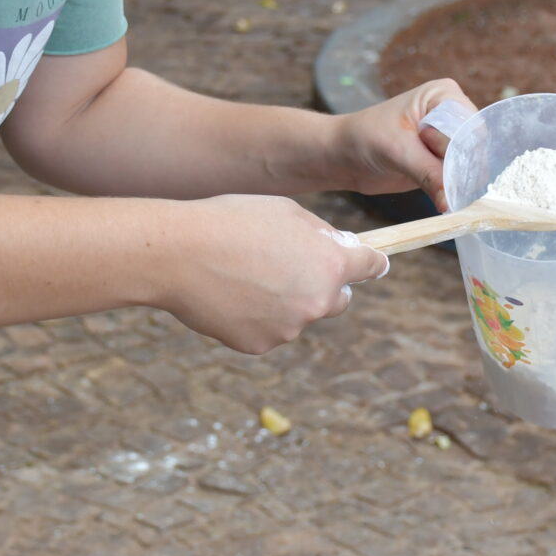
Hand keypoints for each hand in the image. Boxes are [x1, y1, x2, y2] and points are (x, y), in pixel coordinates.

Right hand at [155, 195, 389, 353]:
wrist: (180, 254)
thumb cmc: (231, 222)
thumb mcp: (285, 211)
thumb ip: (319, 233)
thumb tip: (339, 246)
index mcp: (329, 263)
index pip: (371, 266)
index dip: (372, 262)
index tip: (375, 263)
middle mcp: (317, 301)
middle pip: (338, 299)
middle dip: (323, 285)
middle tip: (290, 266)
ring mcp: (289, 327)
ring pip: (299, 315)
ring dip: (285, 301)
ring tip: (245, 275)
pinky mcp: (260, 345)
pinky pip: (269, 330)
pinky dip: (257, 317)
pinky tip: (231, 294)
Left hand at [330, 79, 476, 208]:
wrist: (343, 156)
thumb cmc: (364, 138)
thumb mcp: (397, 151)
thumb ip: (427, 172)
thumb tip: (451, 200)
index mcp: (444, 95)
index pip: (468, 125)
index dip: (458, 148)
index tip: (441, 165)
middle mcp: (452, 114)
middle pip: (474, 146)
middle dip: (459, 169)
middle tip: (444, 187)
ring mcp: (448, 138)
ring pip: (469, 165)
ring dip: (458, 183)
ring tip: (441, 194)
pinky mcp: (442, 161)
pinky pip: (458, 178)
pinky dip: (452, 190)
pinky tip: (443, 198)